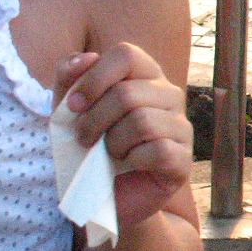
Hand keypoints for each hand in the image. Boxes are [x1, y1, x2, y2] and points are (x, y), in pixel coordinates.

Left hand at [56, 44, 192, 230]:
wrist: (103, 196)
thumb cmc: (89, 147)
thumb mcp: (67, 111)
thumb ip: (70, 79)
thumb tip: (86, 57)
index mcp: (144, 77)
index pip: (127, 55)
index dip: (95, 77)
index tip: (73, 105)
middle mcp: (169, 96)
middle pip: (128, 93)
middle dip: (95, 119)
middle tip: (83, 138)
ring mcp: (181, 127)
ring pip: (143, 122)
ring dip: (112, 143)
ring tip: (107, 154)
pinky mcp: (184, 159)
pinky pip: (157, 150)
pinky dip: (132, 160)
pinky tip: (128, 165)